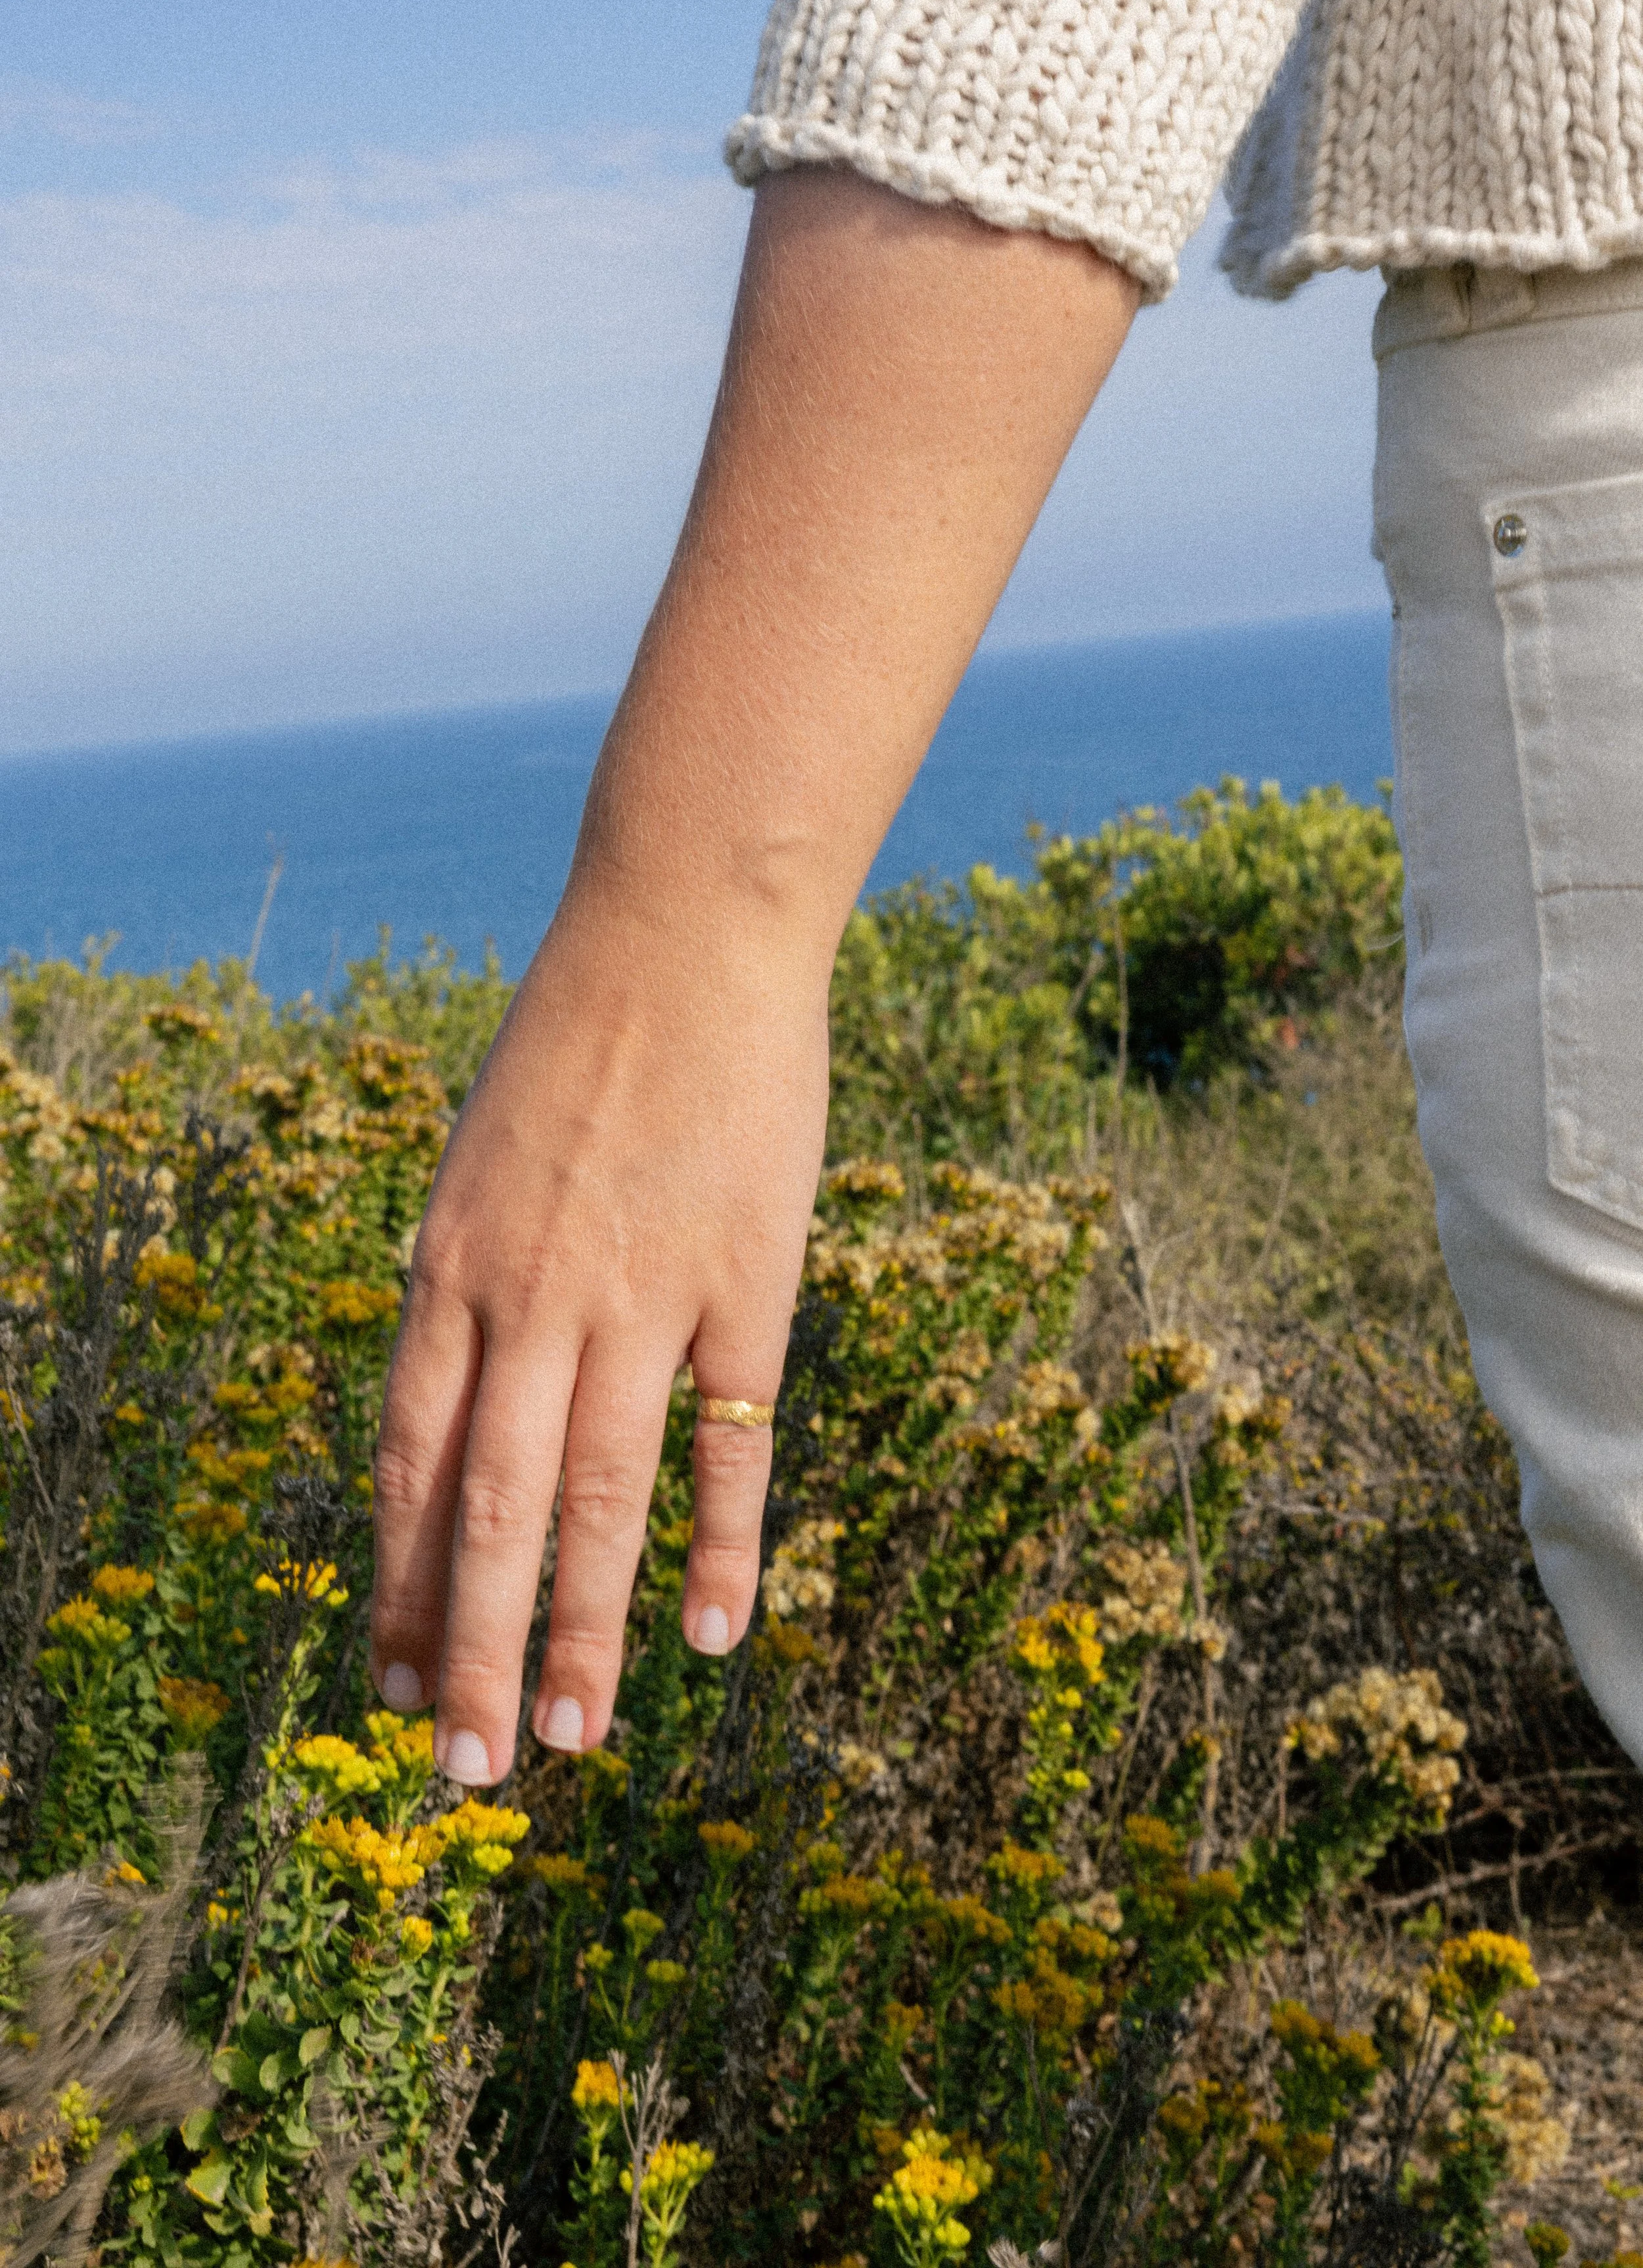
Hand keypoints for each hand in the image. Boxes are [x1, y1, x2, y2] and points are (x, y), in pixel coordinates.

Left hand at [367, 167, 1137, 1786]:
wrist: (681, 931)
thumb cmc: (577, 1054)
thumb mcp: (482, 1168)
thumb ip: (467, 1290)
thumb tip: (456, 1414)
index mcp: (450, 1267)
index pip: (409, 1462)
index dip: (402, 1581)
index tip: (395, 1685)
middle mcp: (527, 1296)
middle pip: (489, 1507)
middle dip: (471, 1649)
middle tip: (463, 1770)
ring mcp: (637, 1292)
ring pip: (597, 1494)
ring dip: (581, 1629)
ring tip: (570, 1737)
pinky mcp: (742, 1280)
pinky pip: (726, 1439)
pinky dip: (715, 1543)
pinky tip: (708, 1637)